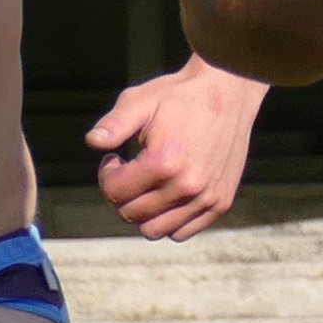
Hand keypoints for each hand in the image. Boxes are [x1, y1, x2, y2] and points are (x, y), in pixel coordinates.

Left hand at [87, 60, 265, 241]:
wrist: (229, 90)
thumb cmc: (179, 95)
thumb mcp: (140, 100)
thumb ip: (114, 124)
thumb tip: (92, 142)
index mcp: (164, 162)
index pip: (115, 192)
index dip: (106, 175)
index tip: (114, 158)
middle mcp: (187, 186)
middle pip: (131, 214)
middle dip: (121, 194)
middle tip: (129, 170)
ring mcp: (207, 198)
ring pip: (154, 230)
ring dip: (142, 211)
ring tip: (147, 184)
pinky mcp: (221, 202)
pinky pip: (182, 232)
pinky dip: (168, 220)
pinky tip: (167, 193)